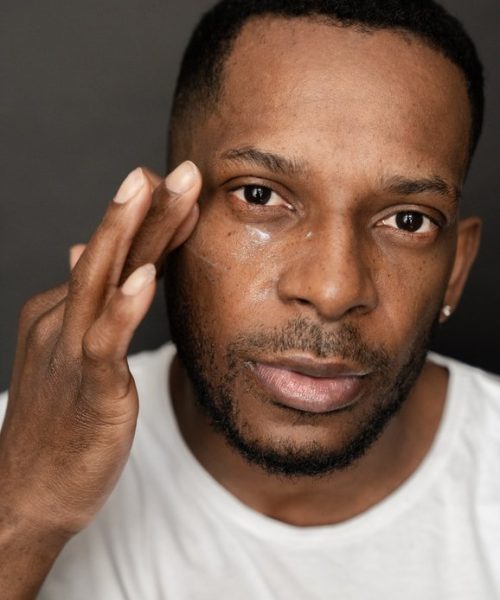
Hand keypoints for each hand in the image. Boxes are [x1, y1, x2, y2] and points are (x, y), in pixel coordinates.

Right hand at [0, 161, 200, 594]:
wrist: (27, 494)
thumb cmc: (59, 424)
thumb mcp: (69, 355)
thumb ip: (82, 303)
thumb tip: (76, 251)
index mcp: (63, 311)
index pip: (114, 256)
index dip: (150, 221)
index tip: (181, 190)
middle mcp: (62, 320)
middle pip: (109, 253)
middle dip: (144, 208)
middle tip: (180, 169)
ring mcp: (69, 351)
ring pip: (100, 280)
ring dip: (129, 232)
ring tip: (153, 188)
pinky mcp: (86, 388)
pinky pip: (104, 341)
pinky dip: (124, 308)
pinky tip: (146, 279)